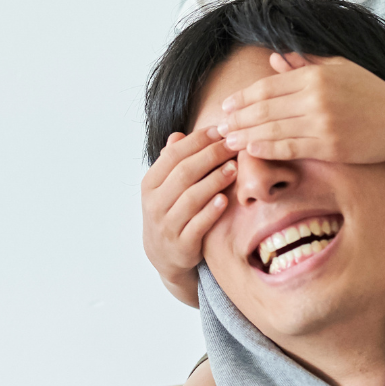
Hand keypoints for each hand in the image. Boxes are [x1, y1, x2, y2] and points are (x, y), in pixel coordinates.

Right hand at [141, 128, 237, 306]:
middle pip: (184, 173)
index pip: (174, 155)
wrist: (165, 255)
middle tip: (234, 146)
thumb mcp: (166, 187)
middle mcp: (154, 204)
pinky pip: (197, 225)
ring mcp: (166, 225)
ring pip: (191, 198)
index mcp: (150, 184)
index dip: (198, 140)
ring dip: (214, 181)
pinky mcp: (181, 245)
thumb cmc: (172, 211)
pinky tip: (225, 199)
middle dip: (211, 156)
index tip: (221, 130)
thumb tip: (179, 134)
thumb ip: (173, 162)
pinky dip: (211, 212)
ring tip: (234, 169)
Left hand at [217, 53, 384, 163]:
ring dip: (246, 136)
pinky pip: (289, 148)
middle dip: (238, 119)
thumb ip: (305, 64)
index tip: (227, 106)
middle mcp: (316, 97)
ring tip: (229, 140)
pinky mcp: (329, 146)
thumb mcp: (340, 69)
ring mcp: (322, 123)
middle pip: (264, 109)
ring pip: (272, 130)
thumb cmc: (372, 93)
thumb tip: (274, 57)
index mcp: (316, 76)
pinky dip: (267, 149)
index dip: (243, 98)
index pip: (268, 87)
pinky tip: (252, 150)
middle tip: (219, 127)